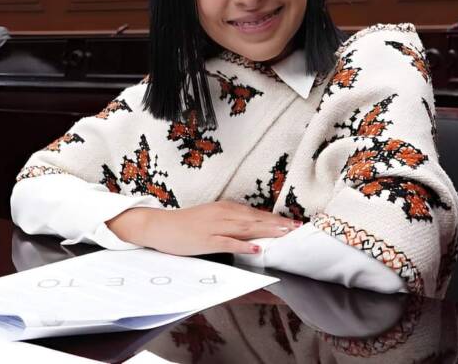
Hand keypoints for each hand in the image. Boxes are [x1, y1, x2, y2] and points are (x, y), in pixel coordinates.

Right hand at [107, 201, 300, 255]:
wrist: (160, 226)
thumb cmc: (186, 225)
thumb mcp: (211, 219)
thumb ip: (231, 223)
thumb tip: (252, 230)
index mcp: (225, 208)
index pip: (255, 213)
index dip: (275, 218)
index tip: (294, 223)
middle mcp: (222, 214)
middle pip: (255, 218)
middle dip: (278, 223)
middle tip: (298, 228)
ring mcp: (214, 227)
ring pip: (245, 227)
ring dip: (267, 230)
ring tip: (285, 234)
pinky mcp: (205, 240)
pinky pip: (227, 242)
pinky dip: (243, 245)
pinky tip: (256, 248)